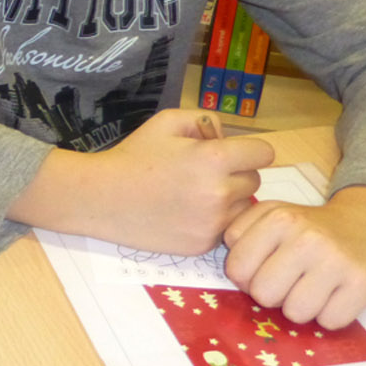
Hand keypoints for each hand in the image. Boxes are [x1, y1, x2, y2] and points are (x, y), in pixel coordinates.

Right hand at [12, 109, 272, 255]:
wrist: (102, 198)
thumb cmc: (134, 156)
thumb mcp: (167, 121)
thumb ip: (205, 121)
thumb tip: (226, 138)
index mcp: (215, 159)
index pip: (263, 153)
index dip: (249, 150)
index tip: (233, 154)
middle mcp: (220, 193)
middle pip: (254, 181)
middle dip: (236, 174)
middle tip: (204, 174)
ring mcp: (212, 223)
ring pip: (241, 208)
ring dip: (227, 200)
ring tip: (193, 195)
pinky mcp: (202, 245)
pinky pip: (223, 229)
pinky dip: (211, 221)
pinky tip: (184, 213)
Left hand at [224, 185, 365, 328]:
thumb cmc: (310, 225)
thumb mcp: (271, 214)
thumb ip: (241, 234)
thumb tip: (234, 273)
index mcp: (279, 219)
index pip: (237, 269)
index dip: (246, 277)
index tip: (263, 271)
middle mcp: (306, 239)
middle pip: (263, 295)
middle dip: (273, 295)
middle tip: (289, 282)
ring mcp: (335, 261)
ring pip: (295, 313)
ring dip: (300, 307)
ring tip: (312, 287)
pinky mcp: (362, 283)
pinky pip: (328, 322)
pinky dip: (329, 314)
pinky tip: (334, 294)